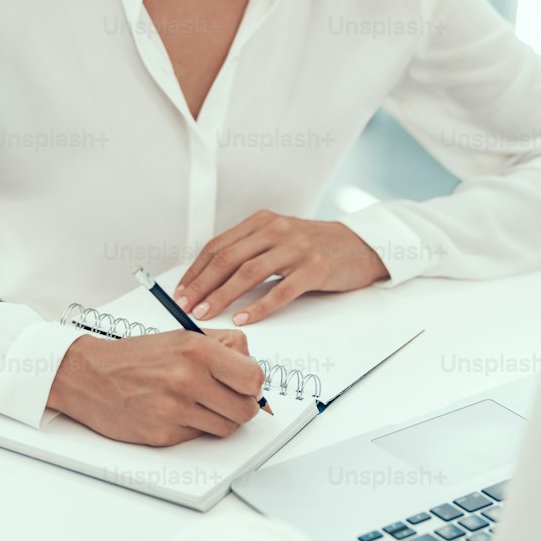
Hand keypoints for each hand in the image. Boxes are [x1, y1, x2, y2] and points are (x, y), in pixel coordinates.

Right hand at [47, 328, 266, 447]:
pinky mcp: (163, 434)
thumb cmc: (137, 356)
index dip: (253, 384)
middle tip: (229, 398)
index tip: (245, 384)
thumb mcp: (184, 336)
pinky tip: (177, 412)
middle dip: (242, 405)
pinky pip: (198, 436)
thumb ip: (224, 347)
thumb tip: (253, 368)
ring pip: (226, 427)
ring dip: (219, 418)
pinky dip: (194, 427)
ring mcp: (174, 409)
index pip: (253, 378)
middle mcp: (187, 379)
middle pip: (245, 409)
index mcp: (197, 350)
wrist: (88, 374)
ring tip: (201, 404)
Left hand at [173, 210, 389, 324]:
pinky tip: (244, 318)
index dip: (196, 270)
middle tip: (185, 306)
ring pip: (249, 273)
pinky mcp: (315, 268)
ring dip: (223, 296)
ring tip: (207, 314)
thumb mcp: (279, 238)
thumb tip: (209, 280)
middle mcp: (277, 230)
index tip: (180, 291)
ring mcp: (296, 248)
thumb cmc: (315, 247)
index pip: (218, 245)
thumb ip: (250, 251)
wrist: (360, 246)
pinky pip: (281, 290)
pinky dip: (260, 306)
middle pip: (228, 258)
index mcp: (263, 221)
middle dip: (202, 284)